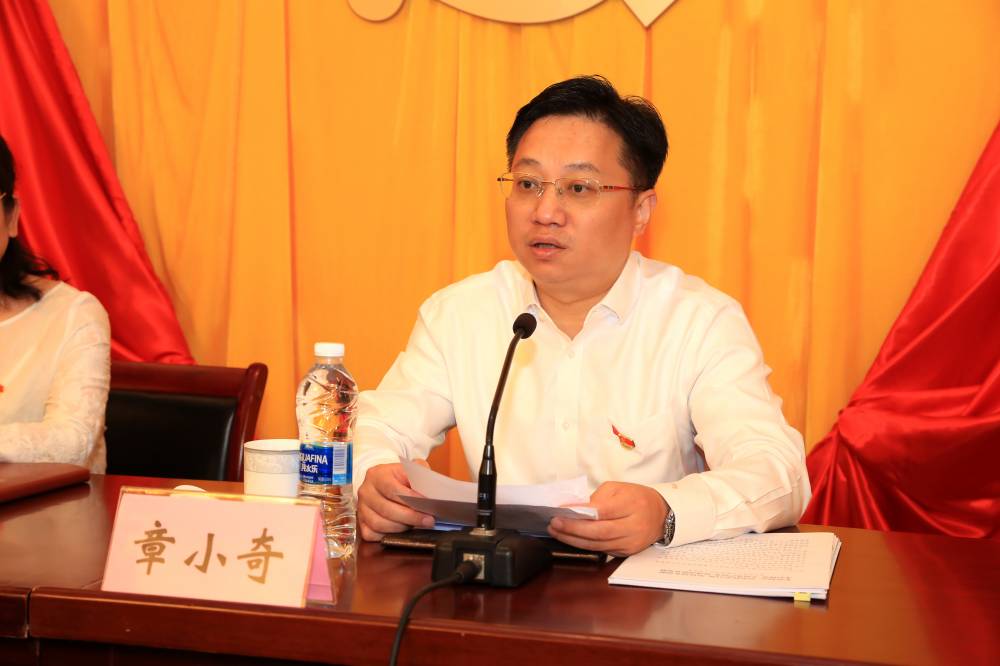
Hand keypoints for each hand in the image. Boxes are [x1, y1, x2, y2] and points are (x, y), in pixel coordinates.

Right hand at [357, 461, 434, 541]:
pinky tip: (401, 531)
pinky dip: (387, 535)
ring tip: (415, 525)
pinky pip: (372, 534)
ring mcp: (361, 508)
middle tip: (428, 520)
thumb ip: (421, 475)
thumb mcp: (411, 469)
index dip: (411, 499)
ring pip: (379, 523)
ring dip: (401, 527)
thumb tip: (431, 491)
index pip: (393, 489)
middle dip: (410, 517)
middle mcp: (365, 491)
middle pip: (386, 508)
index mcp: (377, 475)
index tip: (427, 505)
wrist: (385, 482)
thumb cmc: (401, 478)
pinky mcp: (361, 522)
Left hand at [548, 482, 667, 555]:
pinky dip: (583, 545)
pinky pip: (601, 550)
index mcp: (633, 505)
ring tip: (556, 531)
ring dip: (573, 539)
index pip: (603, 511)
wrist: (661, 516)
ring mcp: (630, 543)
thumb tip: (575, 509)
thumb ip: (597, 498)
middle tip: (554, 523)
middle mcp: (633, 527)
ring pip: (598, 545)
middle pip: (599, 532)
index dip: (580, 513)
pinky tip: (569, 538)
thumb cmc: (637, 497)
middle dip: (573, 529)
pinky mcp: (626, 553)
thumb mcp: (618, 488)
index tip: (560, 510)